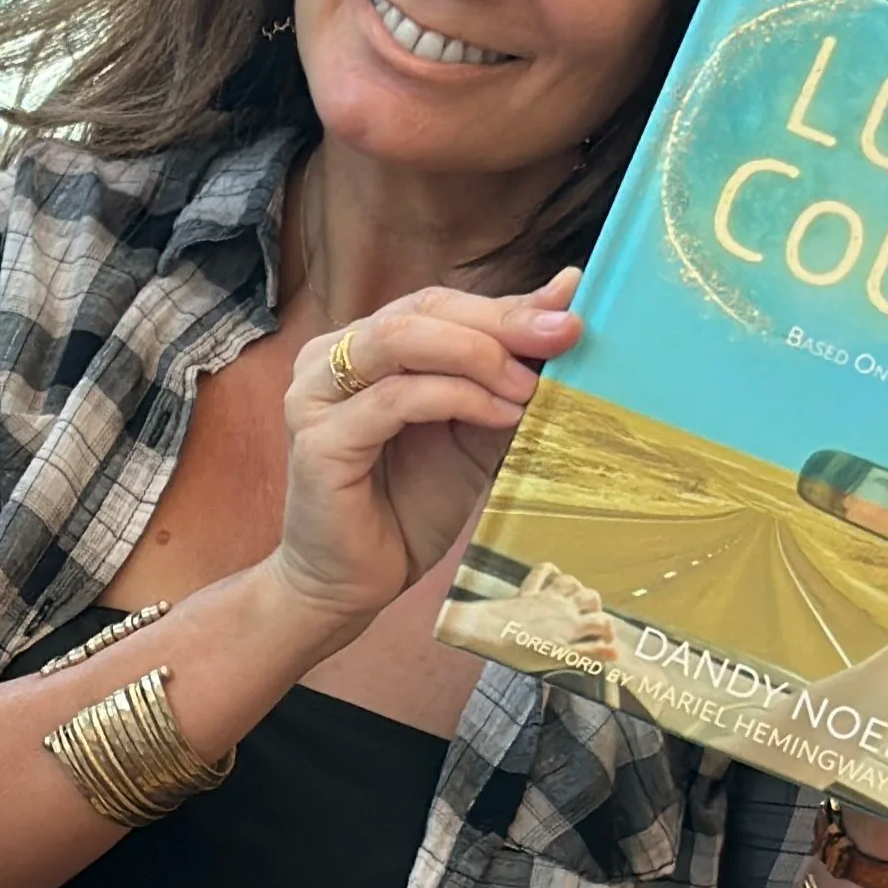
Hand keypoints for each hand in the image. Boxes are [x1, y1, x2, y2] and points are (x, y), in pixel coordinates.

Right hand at [274, 274, 580, 638]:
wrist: (353, 583)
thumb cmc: (407, 506)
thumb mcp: (473, 432)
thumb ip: (506, 376)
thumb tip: (563, 305)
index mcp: (363, 346)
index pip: (437, 304)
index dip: (505, 305)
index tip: (571, 312)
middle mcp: (329, 358)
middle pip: (421, 311)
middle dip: (500, 322)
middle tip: (564, 337)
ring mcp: (316, 396)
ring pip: (402, 340)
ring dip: (478, 356)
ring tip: (529, 387)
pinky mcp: (319, 441)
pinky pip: (395, 400)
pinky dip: (456, 399)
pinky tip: (500, 417)